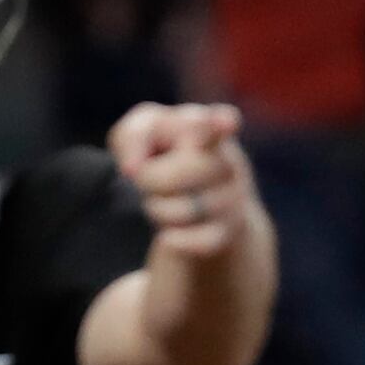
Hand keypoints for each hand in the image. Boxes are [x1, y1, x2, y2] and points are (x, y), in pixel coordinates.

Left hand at [108, 99, 254, 261]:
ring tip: (162, 201)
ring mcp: (232, 199)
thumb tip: (133, 169)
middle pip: (182, 172)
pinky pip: (197, 242)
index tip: (227, 124)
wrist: (196, 198)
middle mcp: (228, 162)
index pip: (216, 124)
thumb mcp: (143, 134)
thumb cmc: (164, 154)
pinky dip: (175, 240)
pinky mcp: (228, 232)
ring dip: (158, 209)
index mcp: (209, 129)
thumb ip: (133, 137)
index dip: (219, 122)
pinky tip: (170, 234)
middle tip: (149, 178)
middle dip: (152, 178)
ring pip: (183, 210)